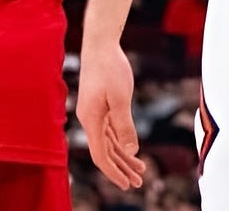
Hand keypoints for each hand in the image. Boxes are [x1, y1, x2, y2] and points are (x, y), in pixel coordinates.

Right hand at [76, 41, 145, 189]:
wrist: (100, 44)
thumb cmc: (110, 68)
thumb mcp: (121, 98)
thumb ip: (124, 125)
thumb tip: (129, 150)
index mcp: (91, 119)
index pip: (100, 154)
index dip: (113, 172)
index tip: (126, 184)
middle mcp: (89, 119)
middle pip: (104, 151)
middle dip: (120, 168)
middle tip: (138, 183)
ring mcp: (93, 112)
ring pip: (107, 142)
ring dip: (122, 157)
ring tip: (140, 170)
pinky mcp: (99, 106)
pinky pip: (108, 131)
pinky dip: (120, 143)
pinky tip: (131, 150)